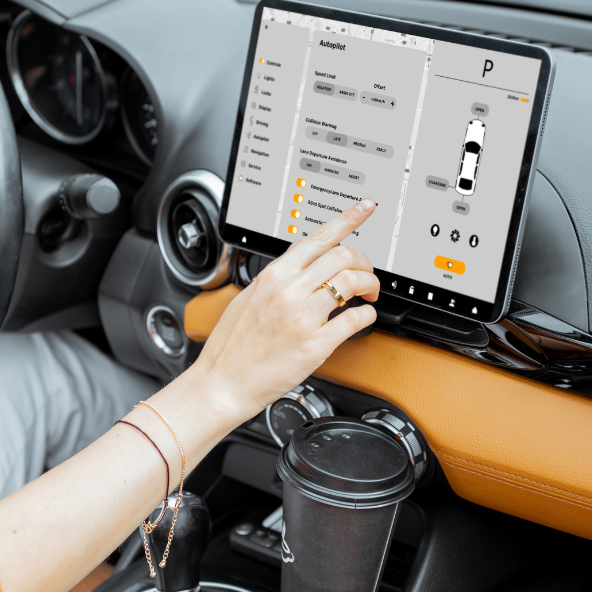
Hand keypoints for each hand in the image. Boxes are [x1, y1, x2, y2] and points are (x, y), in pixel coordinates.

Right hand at [185, 199, 381, 427]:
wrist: (222, 383)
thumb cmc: (232, 347)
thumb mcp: (248, 297)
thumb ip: (276, 278)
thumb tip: (299, 261)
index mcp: (273, 276)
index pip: (318, 236)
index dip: (348, 219)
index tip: (365, 209)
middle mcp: (289, 292)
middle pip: (342, 256)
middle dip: (364, 261)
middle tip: (367, 273)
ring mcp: (303, 318)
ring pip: (352, 282)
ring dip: (370, 285)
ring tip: (369, 294)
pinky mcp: (315, 345)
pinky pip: (354, 320)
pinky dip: (367, 315)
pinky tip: (363, 318)